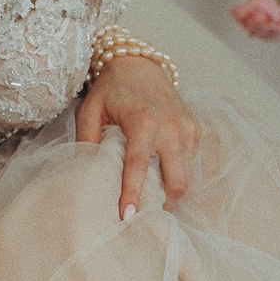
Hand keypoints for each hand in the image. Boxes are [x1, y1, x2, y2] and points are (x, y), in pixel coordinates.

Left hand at [76, 60, 201, 222]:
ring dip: (170, 192)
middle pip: (176, 181)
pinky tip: (159, 176)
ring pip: (186, 176)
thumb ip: (86, 140)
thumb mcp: (90, 110)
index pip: (138, 166)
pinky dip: (176, 173)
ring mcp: (187, 128)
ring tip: (150, 200)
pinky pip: (190, 162)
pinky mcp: (194, 129)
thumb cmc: (112, 88)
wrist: (139, 64)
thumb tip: (84, 172)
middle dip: (162, 203)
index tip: (126, 216)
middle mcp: (171, 126)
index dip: (132, 194)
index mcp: (143, 121)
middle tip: (143, 216)